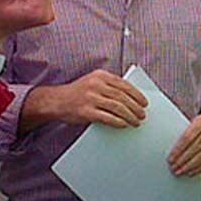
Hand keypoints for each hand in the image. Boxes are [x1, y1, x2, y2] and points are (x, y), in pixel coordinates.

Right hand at [20, 70, 147, 132]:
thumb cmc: (77, 92)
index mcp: (100, 75)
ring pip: (117, 107)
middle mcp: (96, 85)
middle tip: (142, 114)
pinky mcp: (86, 111)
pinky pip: (107, 117)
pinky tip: (124, 124)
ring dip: (130, 116)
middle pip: (122, 97)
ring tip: (136, 121)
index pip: (124, 85)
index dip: (137, 94)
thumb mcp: (93, 81)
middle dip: (135, 107)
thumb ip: (109, 85)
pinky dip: (118, 121)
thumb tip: (131, 97)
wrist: (56, 100)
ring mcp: (91, 98)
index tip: (144, 102)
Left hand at [167, 111, 200, 176]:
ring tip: (180, 171)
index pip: (187, 137)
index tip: (170, 158)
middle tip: (174, 167)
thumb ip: (185, 133)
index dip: (178, 149)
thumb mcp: (194, 122)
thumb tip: (172, 150)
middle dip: (183, 158)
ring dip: (190, 165)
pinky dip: (199, 168)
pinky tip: (190, 172)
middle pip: (195, 146)